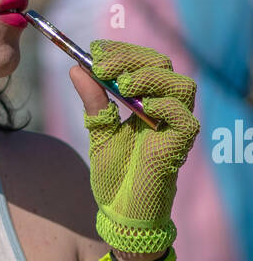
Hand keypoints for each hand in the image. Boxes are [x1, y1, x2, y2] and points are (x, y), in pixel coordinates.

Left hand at [70, 39, 199, 256]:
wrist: (121, 211)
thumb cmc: (114, 175)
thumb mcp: (98, 132)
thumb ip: (93, 101)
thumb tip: (76, 68)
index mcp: (148, 102)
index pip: (144, 63)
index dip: (121, 52)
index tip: (94, 48)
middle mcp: (166, 109)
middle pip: (162, 66)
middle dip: (130, 58)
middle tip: (100, 63)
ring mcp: (177, 126)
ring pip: (181, 85)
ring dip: (150, 78)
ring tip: (122, 84)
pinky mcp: (182, 144)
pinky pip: (184, 115)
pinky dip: (164, 104)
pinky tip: (142, 107)